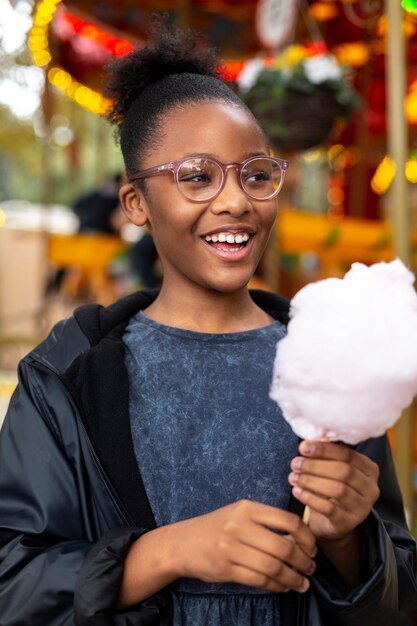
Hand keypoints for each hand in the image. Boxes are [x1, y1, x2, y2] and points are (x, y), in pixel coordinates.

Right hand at [169, 499, 316, 593]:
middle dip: (303, 562)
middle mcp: (240, 526)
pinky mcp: (226, 569)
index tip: (313, 548)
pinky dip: (276, 586)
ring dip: (293, 578)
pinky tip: (283, 586)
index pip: (287, 520)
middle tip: (311, 568)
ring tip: (302, 583)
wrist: (183, 543)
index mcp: (247, 508)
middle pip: (283, 547)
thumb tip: (300, 542)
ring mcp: (231, 548)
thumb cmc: (217, 528)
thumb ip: (266, 524)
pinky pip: (259, 581)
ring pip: (273, 567)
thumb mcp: (240, 515)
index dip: (306, 537)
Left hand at [288, 440, 379, 542]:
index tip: (303, 447)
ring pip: (337, 489)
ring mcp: (361, 508)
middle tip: (295, 464)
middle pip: (344, 471)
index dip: (324, 449)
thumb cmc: (331, 488)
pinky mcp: (348, 522)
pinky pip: (329, 508)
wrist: (332, 522)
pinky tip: (297, 491)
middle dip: (316, 466)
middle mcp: (370, 488)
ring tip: (293, 477)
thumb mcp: (332, 470)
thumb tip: (307, 445)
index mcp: (369, 469)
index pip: (348, 455)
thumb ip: (325, 457)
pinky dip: (310, 498)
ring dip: (311, 481)